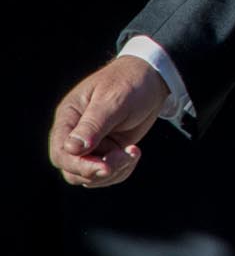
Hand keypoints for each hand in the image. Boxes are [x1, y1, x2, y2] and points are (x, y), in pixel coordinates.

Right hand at [49, 55, 169, 187]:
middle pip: (72, 171)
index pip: (61, 153)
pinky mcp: (107, 151)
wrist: (153, 78)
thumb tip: (72, 148)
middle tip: (125, 156)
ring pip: (90, 177)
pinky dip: (122, 170)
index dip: (79, 166)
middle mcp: (75, 135)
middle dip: (99, 171)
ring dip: (114, 171)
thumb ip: (93, 124)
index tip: (104, 168)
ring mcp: (91, 145)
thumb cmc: (129, 82)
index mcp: (68, 118)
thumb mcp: (113, 100)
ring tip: (133, 152)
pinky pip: (108, 174)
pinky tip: (134, 152)